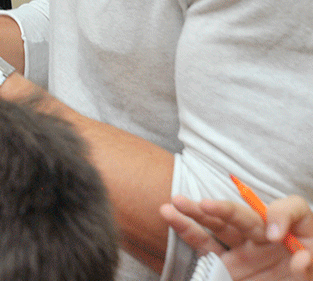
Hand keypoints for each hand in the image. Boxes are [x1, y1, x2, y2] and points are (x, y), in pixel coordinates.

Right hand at [161, 195, 312, 280]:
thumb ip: (312, 267)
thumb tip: (301, 258)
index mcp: (298, 236)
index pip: (293, 210)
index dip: (282, 216)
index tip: (276, 236)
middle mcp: (268, 238)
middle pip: (246, 215)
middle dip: (224, 209)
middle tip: (206, 205)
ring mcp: (245, 251)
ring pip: (219, 226)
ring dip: (196, 212)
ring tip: (177, 202)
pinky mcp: (227, 266)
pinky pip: (204, 245)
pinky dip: (186, 229)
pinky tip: (170, 214)